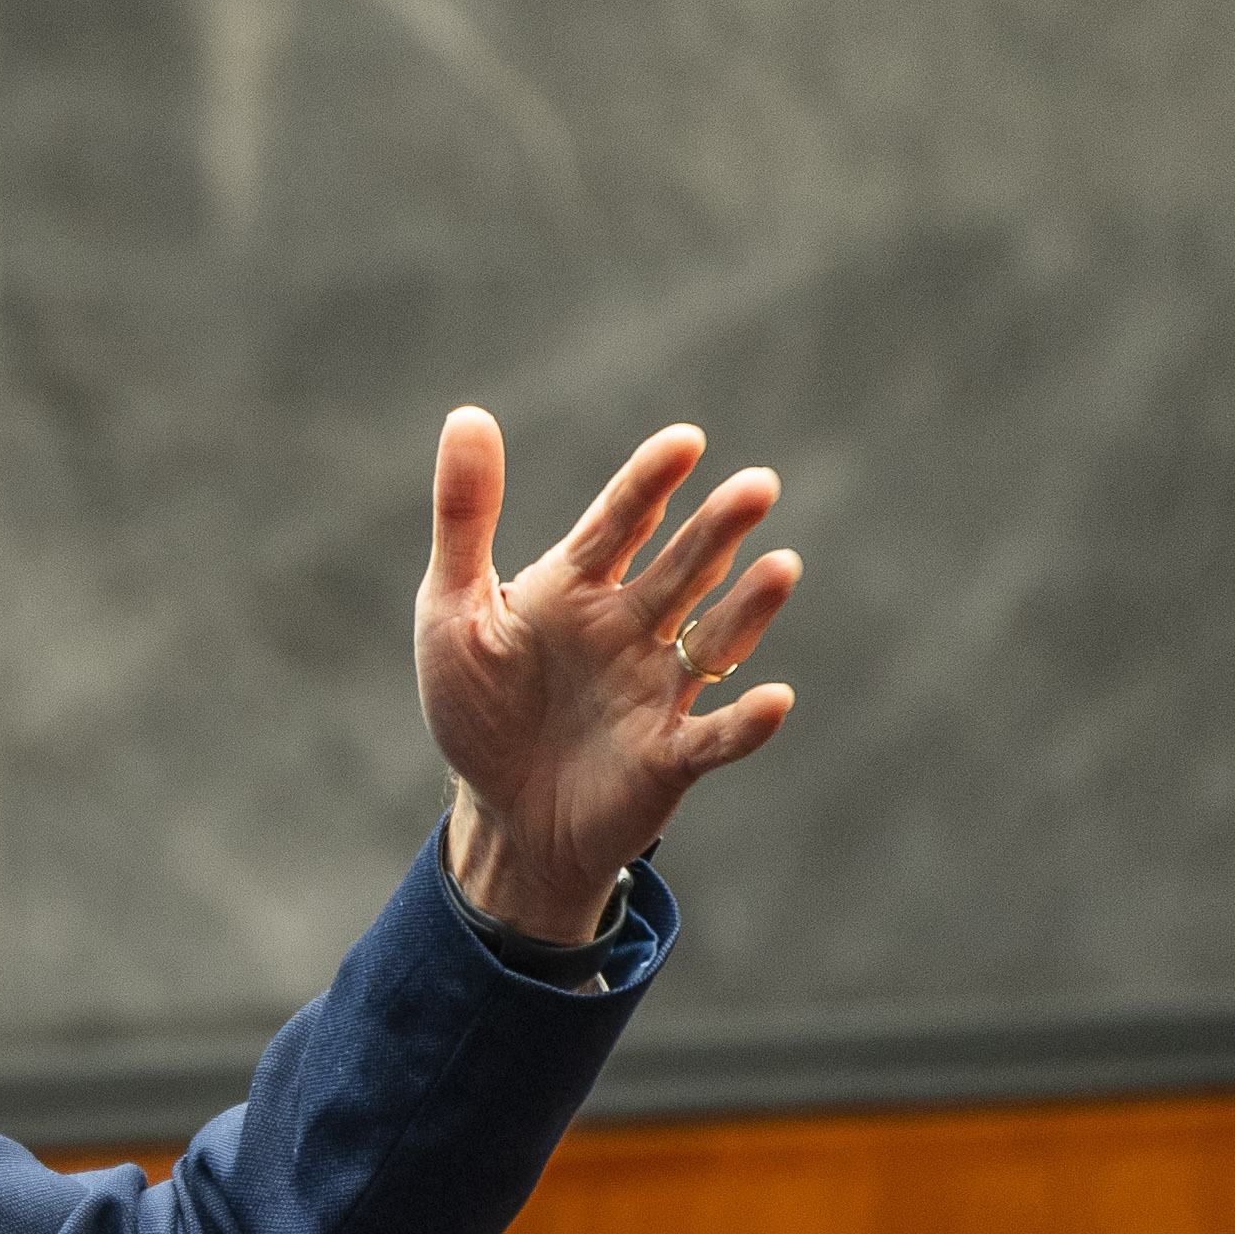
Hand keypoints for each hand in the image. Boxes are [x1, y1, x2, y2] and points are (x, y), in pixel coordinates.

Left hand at [416, 408, 799, 938]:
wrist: (498, 819)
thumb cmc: (478, 709)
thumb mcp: (453, 612)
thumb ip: (465, 519)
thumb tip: (467, 414)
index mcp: (578, 587)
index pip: (623, 521)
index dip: (652, 483)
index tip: (685, 442)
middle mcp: (631, 629)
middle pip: (683, 569)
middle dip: (717, 530)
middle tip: (757, 486)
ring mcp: (657, 691)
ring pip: (713, 642)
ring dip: (749, 608)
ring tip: (781, 567)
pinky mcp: (669, 758)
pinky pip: (714, 738)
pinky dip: (745, 723)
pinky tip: (774, 699)